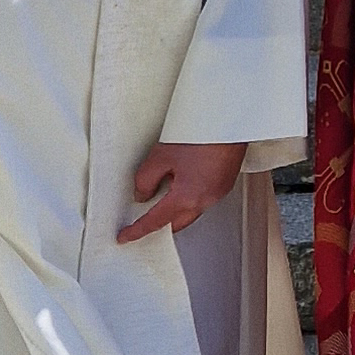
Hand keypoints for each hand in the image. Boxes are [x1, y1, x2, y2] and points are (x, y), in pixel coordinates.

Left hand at [118, 141, 247, 242]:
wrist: (228, 119)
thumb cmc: (200, 134)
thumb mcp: (160, 156)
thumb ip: (145, 180)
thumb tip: (143, 194)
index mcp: (187, 197)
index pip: (156, 221)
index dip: (137, 230)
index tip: (126, 236)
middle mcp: (205, 200)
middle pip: (176, 222)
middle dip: (159, 223)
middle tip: (142, 217)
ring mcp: (218, 192)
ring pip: (191, 211)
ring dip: (176, 208)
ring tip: (162, 192)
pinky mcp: (225, 182)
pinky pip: (203, 199)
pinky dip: (190, 197)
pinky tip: (182, 181)